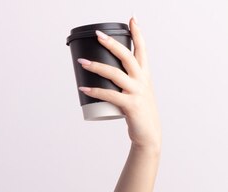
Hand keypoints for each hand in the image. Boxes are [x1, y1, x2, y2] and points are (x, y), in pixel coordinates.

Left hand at [77, 16, 161, 152]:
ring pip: (115, 74)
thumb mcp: (137, 92)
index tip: (132, 19)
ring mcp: (137, 92)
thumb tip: (105, 75)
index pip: (142, 50)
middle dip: (112, 43)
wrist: (148, 133)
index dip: (137, 34)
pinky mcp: (130, 105)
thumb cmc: (139, 112)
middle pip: (126, 56)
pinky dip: (95, 91)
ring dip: (96, 66)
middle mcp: (142, 80)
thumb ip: (126, 83)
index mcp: (145, 75)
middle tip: (98, 35)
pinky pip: (109, 95)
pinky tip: (84, 88)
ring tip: (82, 62)